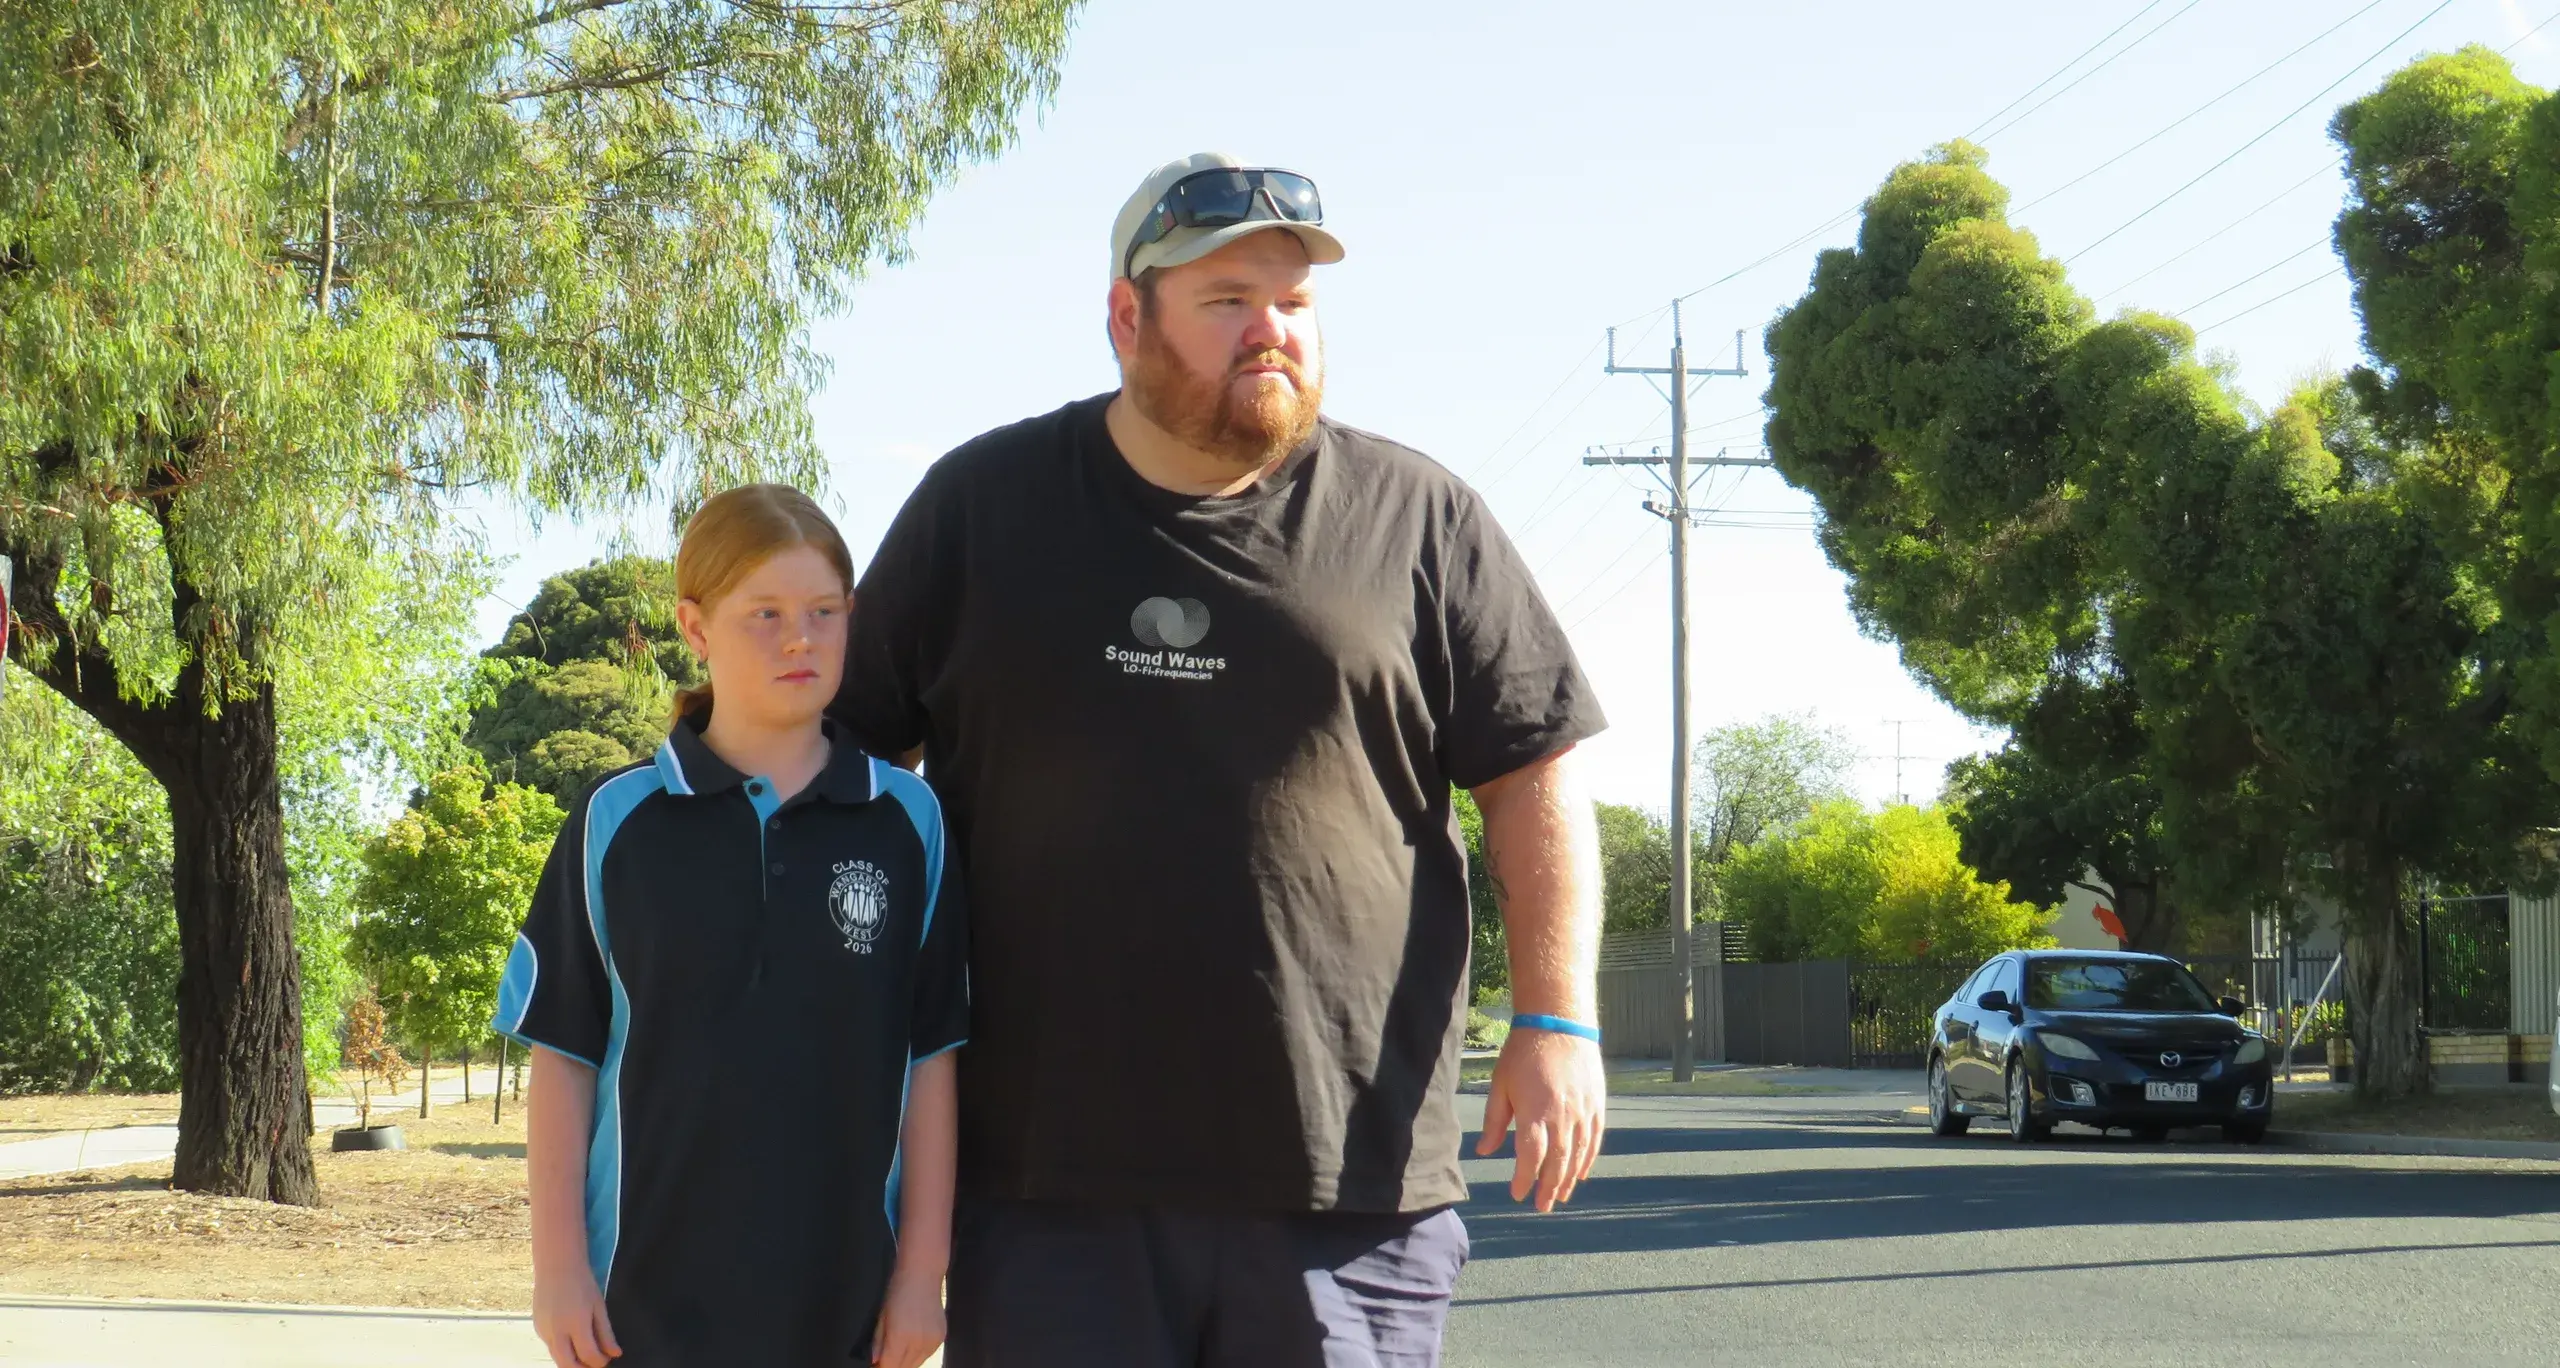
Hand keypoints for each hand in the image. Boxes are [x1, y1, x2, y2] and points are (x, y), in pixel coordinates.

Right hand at [533, 1262, 620, 1366]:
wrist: (557, 1266)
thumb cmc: (582, 1283)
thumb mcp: (599, 1307)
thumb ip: (606, 1333)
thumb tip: (615, 1353)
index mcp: (576, 1323)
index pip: (588, 1354)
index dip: (599, 1361)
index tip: (607, 1359)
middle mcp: (557, 1330)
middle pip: (567, 1364)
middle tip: (594, 1364)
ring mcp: (544, 1329)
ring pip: (556, 1357)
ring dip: (571, 1361)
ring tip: (585, 1355)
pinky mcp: (537, 1327)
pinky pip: (551, 1346)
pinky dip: (562, 1349)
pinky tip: (572, 1340)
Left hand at [871, 1266, 946, 1367]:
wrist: (923, 1274)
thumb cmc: (897, 1291)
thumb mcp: (882, 1316)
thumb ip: (878, 1342)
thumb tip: (875, 1361)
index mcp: (900, 1337)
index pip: (890, 1366)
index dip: (881, 1367)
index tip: (876, 1365)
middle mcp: (918, 1342)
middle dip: (893, 1365)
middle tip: (885, 1358)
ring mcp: (932, 1341)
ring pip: (916, 1364)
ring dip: (906, 1362)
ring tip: (897, 1352)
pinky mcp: (941, 1337)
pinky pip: (927, 1354)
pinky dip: (918, 1354)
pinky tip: (911, 1345)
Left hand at [1474, 1024, 1605, 1211]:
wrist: (1560, 1024)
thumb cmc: (1524, 1053)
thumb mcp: (1500, 1085)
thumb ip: (1495, 1122)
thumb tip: (1484, 1151)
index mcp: (1535, 1113)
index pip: (1530, 1158)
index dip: (1524, 1180)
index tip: (1517, 1194)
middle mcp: (1562, 1117)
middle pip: (1557, 1163)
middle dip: (1548, 1188)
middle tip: (1541, 1206)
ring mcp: (1583, 1112)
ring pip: (1578, 1156)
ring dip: (1568, 1179)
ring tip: (1560, 1196)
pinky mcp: (1597, 1105)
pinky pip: (1594, 1140)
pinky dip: (1588, 1160)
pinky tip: (1581, 1174)